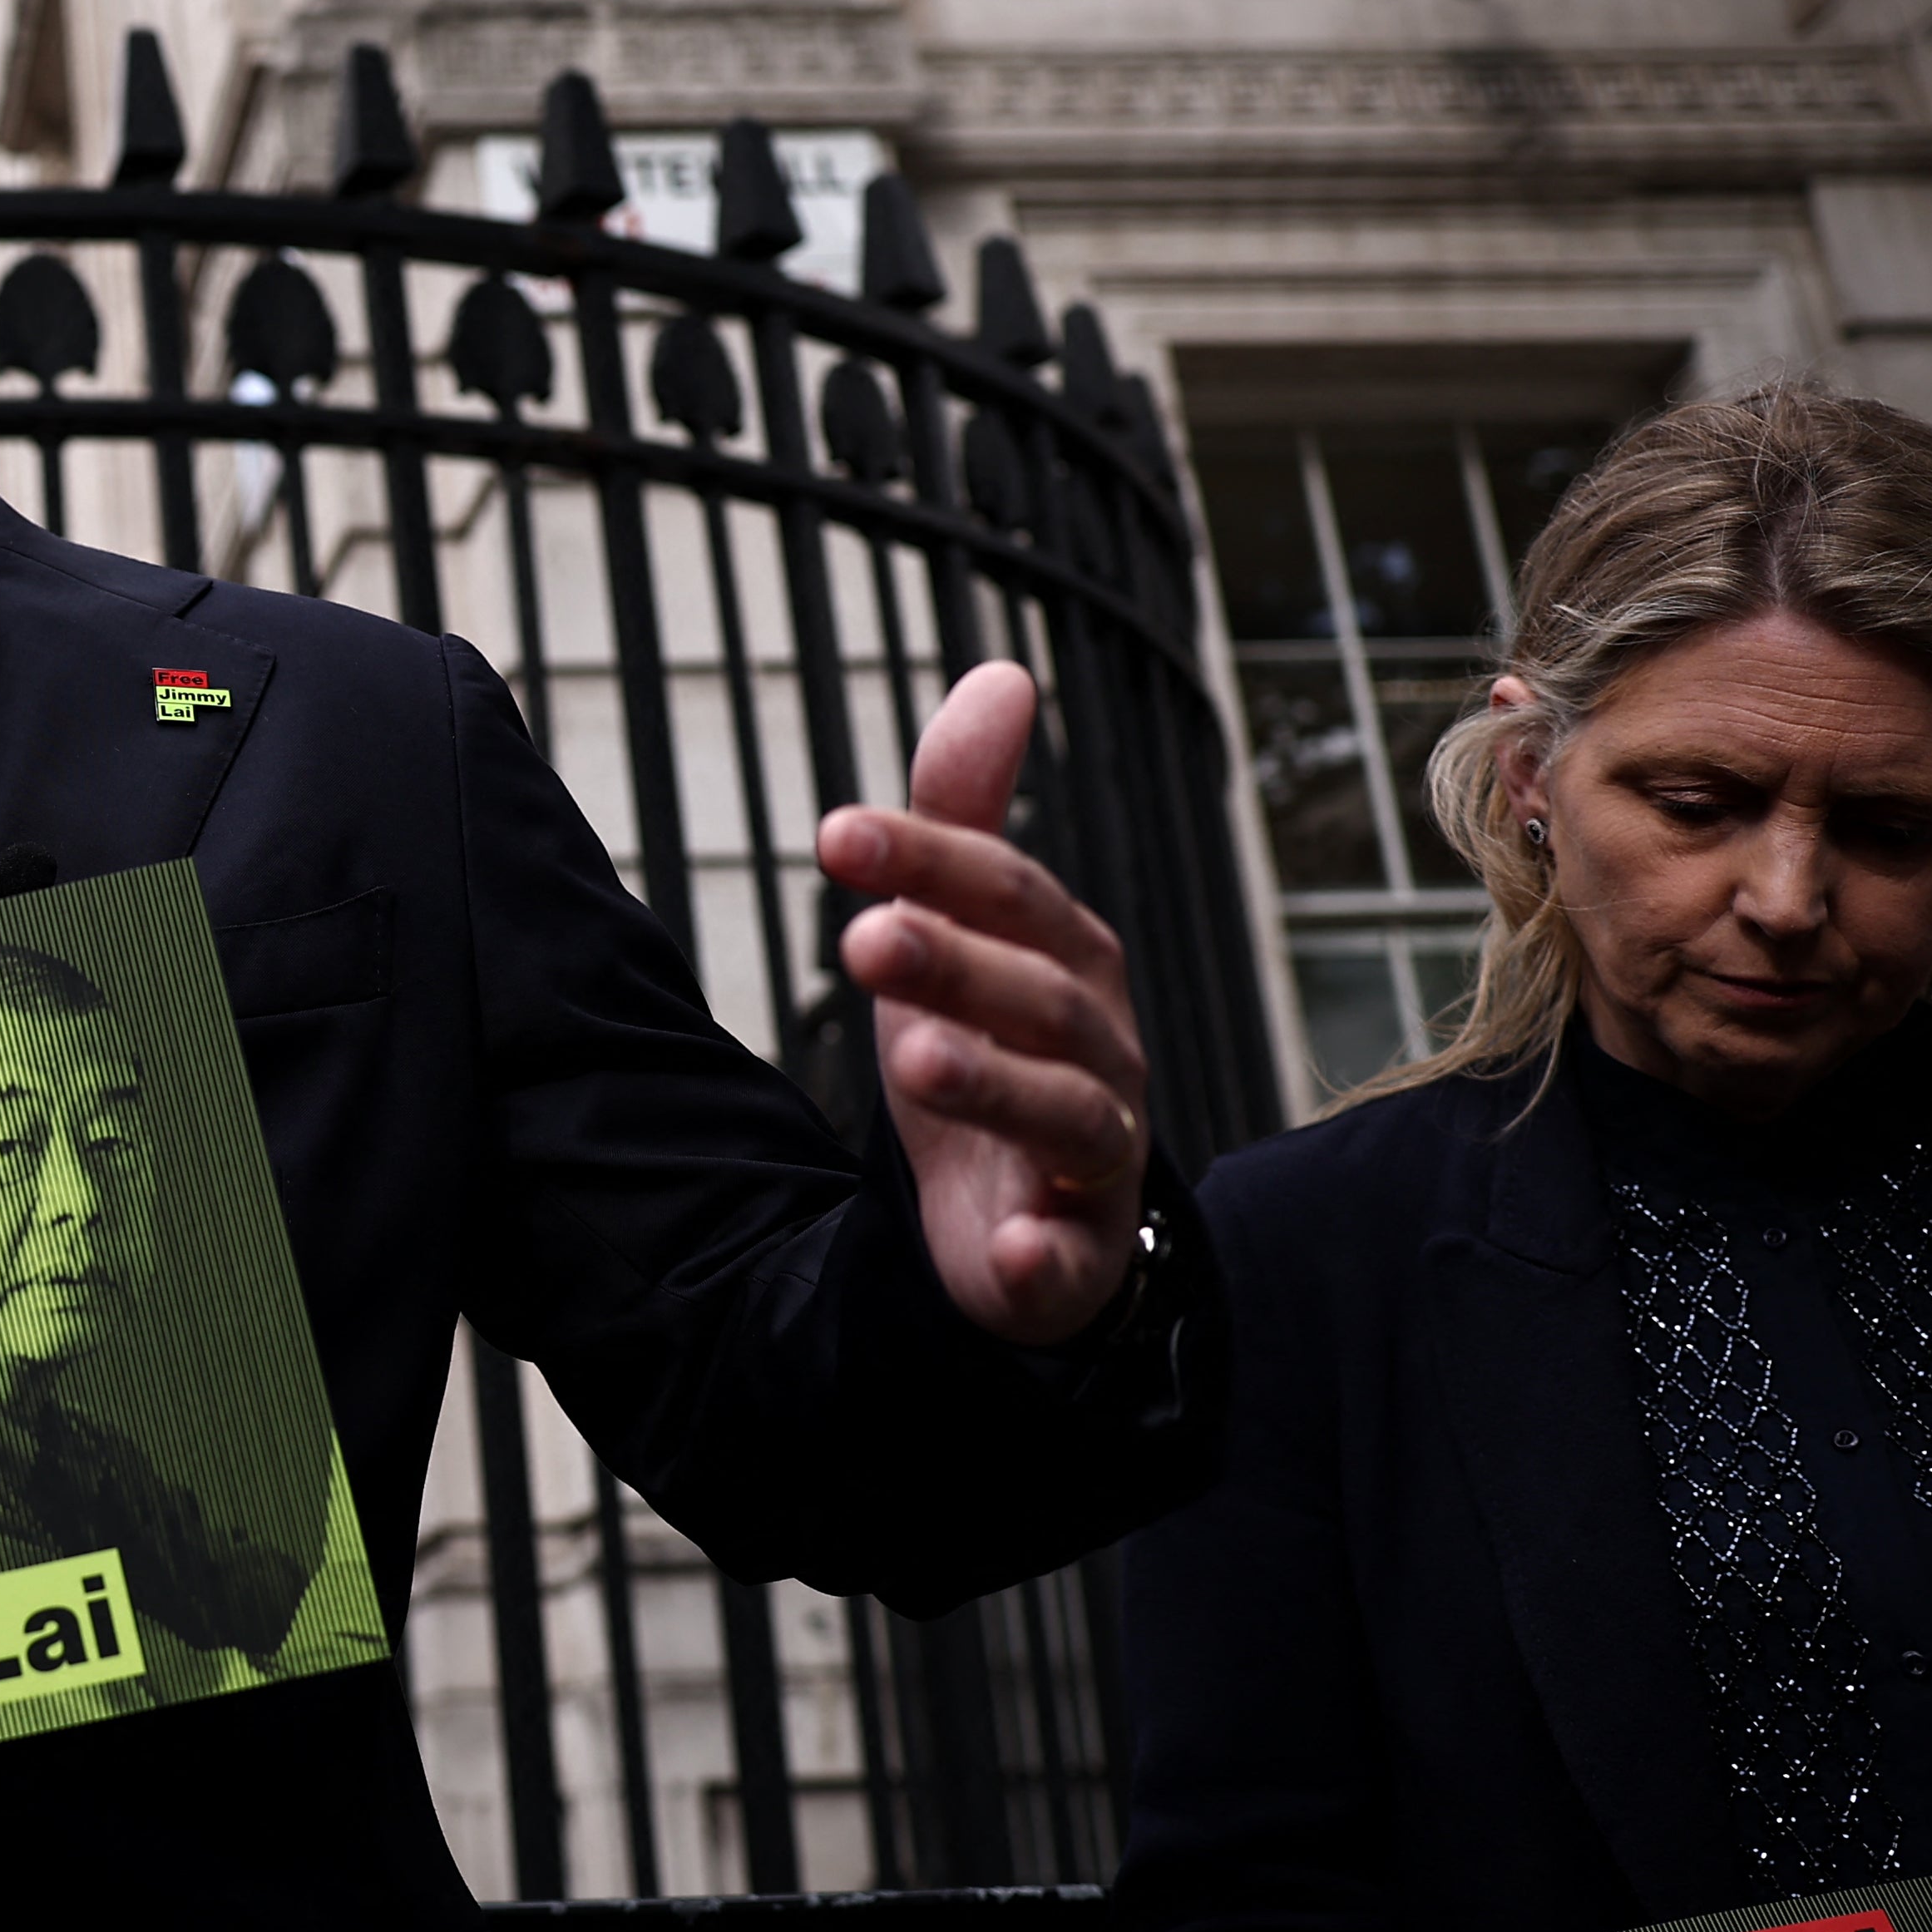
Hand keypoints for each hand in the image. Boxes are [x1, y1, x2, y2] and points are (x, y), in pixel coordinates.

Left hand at [816, 661, 1152, 1347]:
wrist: (1028, 1209)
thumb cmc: (992, 1045)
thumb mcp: (957, 929)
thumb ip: (964, 815)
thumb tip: (999, 672)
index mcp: (1066, 962)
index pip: (1008, 893)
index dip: (929, 858)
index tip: (833, 831)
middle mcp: (1098, 1049)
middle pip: (1038, 997)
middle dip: (956, 964)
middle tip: (863, 937)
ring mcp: (1095, 1155)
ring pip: (1066, 1114)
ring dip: (996, 1086)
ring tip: (917, 1060)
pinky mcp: (1077, 1255)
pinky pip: (1073, 1260)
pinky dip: (1048, 1257)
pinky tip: (1014, 1252)